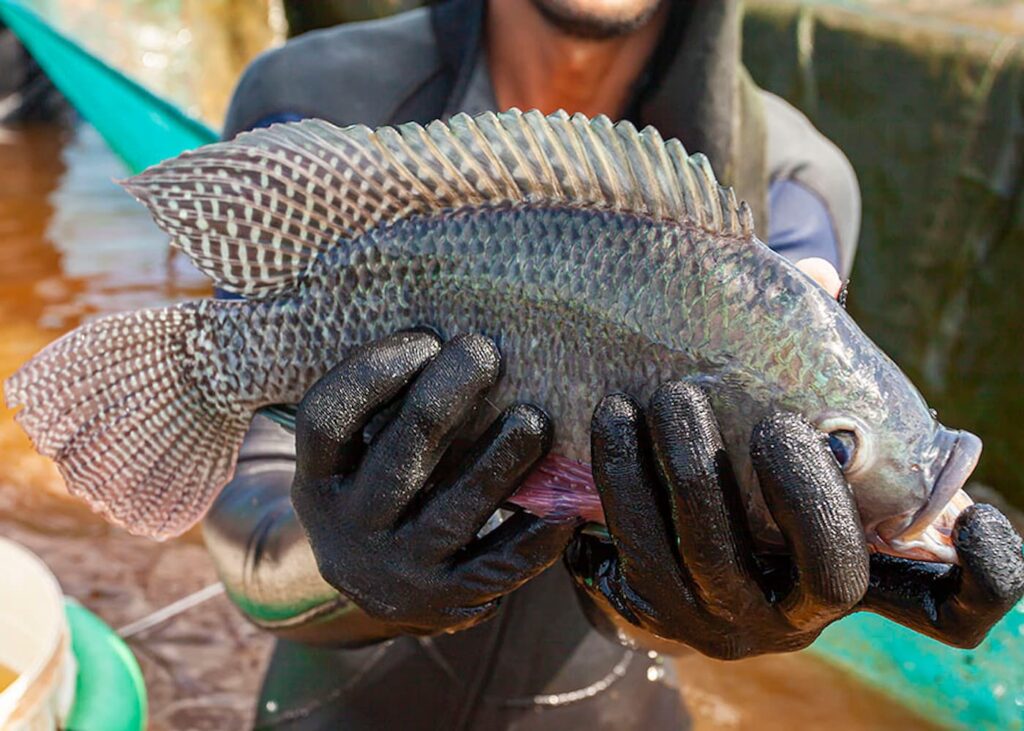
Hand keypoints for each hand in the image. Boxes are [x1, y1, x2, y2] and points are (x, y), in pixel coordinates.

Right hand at [291, 331, 574, 635]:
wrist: (381, 591)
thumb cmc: (382, 490)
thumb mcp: (356, 457)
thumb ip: (383, 406)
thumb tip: (446, 327)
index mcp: (318, 480)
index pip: (326, 420)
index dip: (370, 374)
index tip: (425, 337)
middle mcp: (350, 528)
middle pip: (397, 456)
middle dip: (443, 399)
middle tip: (485, 352)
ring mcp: (399, 569)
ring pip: (453, 512)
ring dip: (498, 461)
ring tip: (535, 418)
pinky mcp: (448, 601)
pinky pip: (498, 567)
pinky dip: (535, 537)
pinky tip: (569, 507)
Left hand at [566, 382, 1023, 658]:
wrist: (643, 529)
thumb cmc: (734, 462)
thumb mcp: (778, 420)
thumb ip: (808, 359)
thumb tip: (816, 275)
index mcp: (850, 567)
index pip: (952, 608)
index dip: (983, 578)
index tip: (976, 517)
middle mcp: (796, 612)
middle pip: (829, 572)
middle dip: (804, 492)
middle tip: (767, 420)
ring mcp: (721, 622)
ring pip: (706, 564)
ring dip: (680, 476)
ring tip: (642, 401)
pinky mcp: (649, 616)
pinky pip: (630, 565)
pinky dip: (615, 493)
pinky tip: (606, 426)